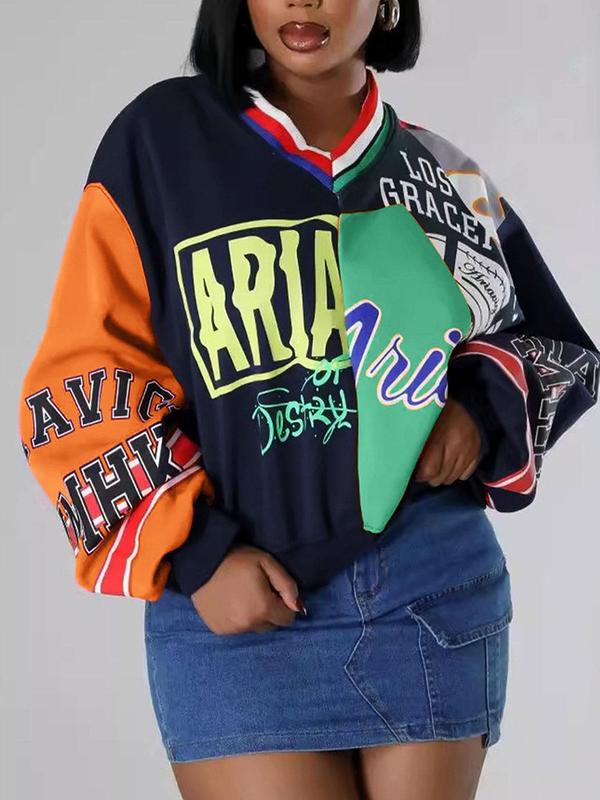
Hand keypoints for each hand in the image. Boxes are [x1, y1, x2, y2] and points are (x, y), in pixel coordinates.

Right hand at [190, 544, 305, 635]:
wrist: (201, 562)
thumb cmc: (236, 559)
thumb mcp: (266, 563)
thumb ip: (287, 585)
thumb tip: (298, 606)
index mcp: (263, 608)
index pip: (288, 619)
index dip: (284, 604)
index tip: (274, 591)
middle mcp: (248, 624)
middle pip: (271, 625)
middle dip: (270, 611)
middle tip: (259, 592)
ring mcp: (232, 629)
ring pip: (254, 628)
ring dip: (254, 616)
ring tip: (243, 596)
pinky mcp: (219, 630)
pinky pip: (238, 629)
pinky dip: (238, 618)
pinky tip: (231, 602)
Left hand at [413, 396, 481, 486]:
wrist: (465, 402)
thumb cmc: (438, 413)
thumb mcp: (423, 425)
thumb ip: (416, 443)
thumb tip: (407, 463)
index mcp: (438, 438)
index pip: (429, 470)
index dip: (421, 475)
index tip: (417, 471)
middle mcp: (455, 447)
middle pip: (441, 477)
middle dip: (431, 477)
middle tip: (426, 469)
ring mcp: (468, 451)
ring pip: (453, 478)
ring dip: (444, 475)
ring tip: (438, 466)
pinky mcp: (477, 453)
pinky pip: (466, 474)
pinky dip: (457, 473)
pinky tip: (451, 465)